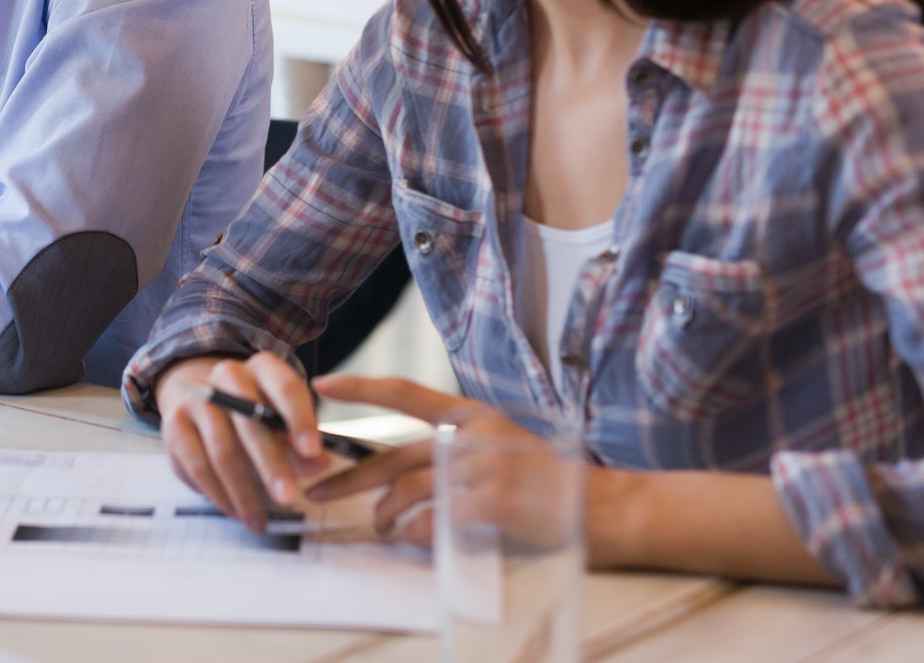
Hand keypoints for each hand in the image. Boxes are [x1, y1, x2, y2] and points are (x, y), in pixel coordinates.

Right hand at [155, 351, 331, 531]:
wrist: (204, 400)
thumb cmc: (257, 414)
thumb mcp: (284, 421)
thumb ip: (301, 445)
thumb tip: (321, 464)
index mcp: (262, 368)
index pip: (284, 387)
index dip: (300, 419)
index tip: (314, 452)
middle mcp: (225, 376)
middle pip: (249, 421)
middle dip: (271, 464)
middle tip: (289, 498)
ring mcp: (195, 400)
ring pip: (221, 450)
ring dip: (243, 491)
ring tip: (260, 520)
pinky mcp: (173, 426)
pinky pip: (196, 467)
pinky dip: (218, 495)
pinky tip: (236, 512)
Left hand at [302, 375, 580, 551]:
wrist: (605, 505)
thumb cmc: (548, 479)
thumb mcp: (501, 444)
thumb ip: (455, 448)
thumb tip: (404, 469)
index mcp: (471, 414)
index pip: (406, 393)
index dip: (362, 386)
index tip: (323, 383)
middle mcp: (471, 434)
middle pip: (393, 456)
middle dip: (350, 478)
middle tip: (318, 491)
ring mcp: (482, 466)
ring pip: (409, 491)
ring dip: (388, 515)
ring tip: (384, 528)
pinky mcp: (492, 501)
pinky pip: (435, 521)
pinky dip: (419, 534)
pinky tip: (419, 540)